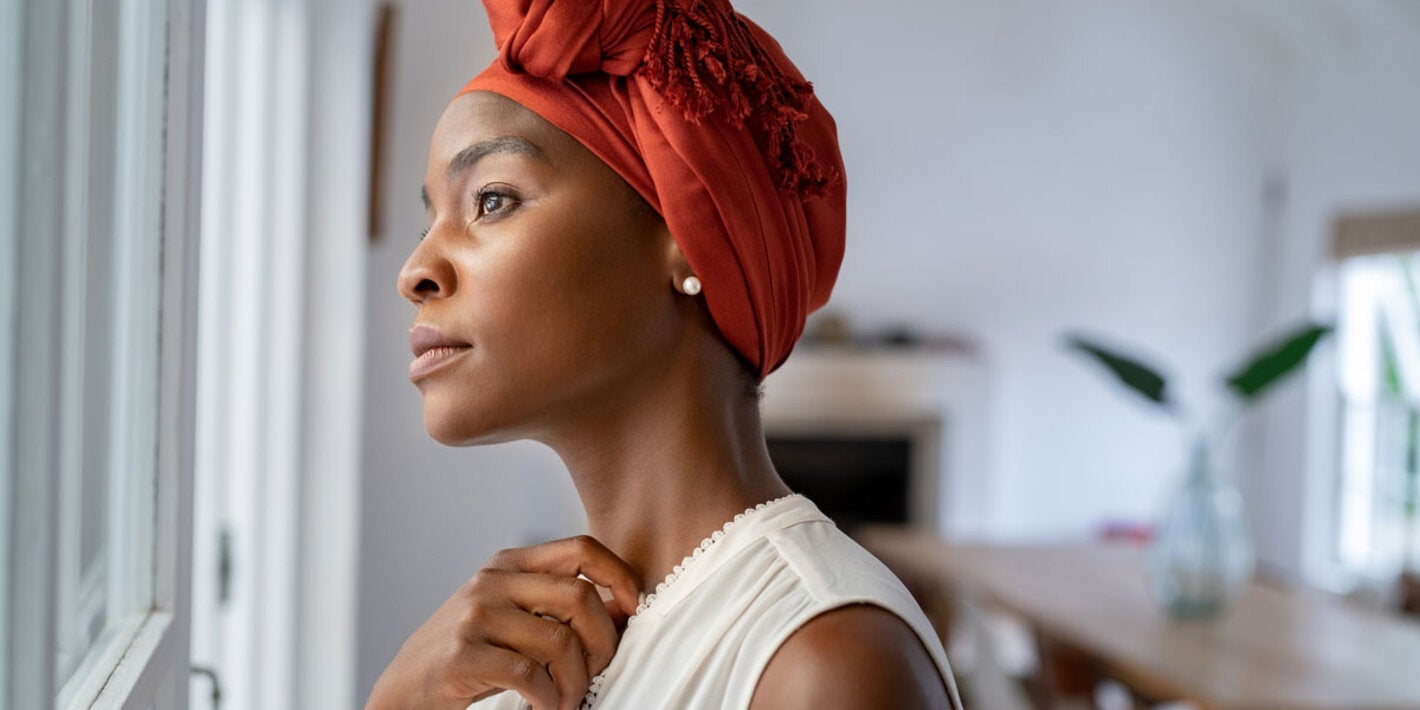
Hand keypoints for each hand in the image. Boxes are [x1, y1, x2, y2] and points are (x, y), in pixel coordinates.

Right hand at [366, 535, 640, 709]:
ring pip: (561, 641)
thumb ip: (556, 603)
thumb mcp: (509, 614)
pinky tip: (543, 707)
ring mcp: (475, 617)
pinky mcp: (463, 656)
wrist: (403, 691)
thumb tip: (623, 607)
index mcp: (508, 565)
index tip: (633, 611)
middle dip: (602, 642)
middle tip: (596, 672)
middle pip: (580, 596)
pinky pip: (531, 674)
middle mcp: (491, 583)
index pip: (582, 549)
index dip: (619, 577)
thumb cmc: (465, 654)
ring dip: (575, 682)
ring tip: (566, 699)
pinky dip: (549, 699)